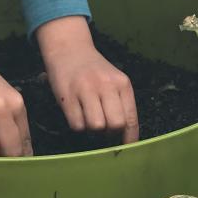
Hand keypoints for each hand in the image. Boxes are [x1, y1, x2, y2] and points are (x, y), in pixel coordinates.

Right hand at [36, 16, 139, 144]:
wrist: (69, 48)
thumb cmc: (93, 69)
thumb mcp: (113, 80)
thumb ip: (120, 102)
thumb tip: (124, 135)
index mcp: (122, 83)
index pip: (130, 118)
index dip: (129, 138)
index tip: (127, 149)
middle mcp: (106, 85)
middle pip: (115, 124)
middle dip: (110, 133)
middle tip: (103, 129)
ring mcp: (86, 90)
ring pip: (96, 126)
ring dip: (92, 130)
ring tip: (89, 119)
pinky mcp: (67, 95)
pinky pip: (76, 124)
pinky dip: (77, 125)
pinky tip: (76, 113)